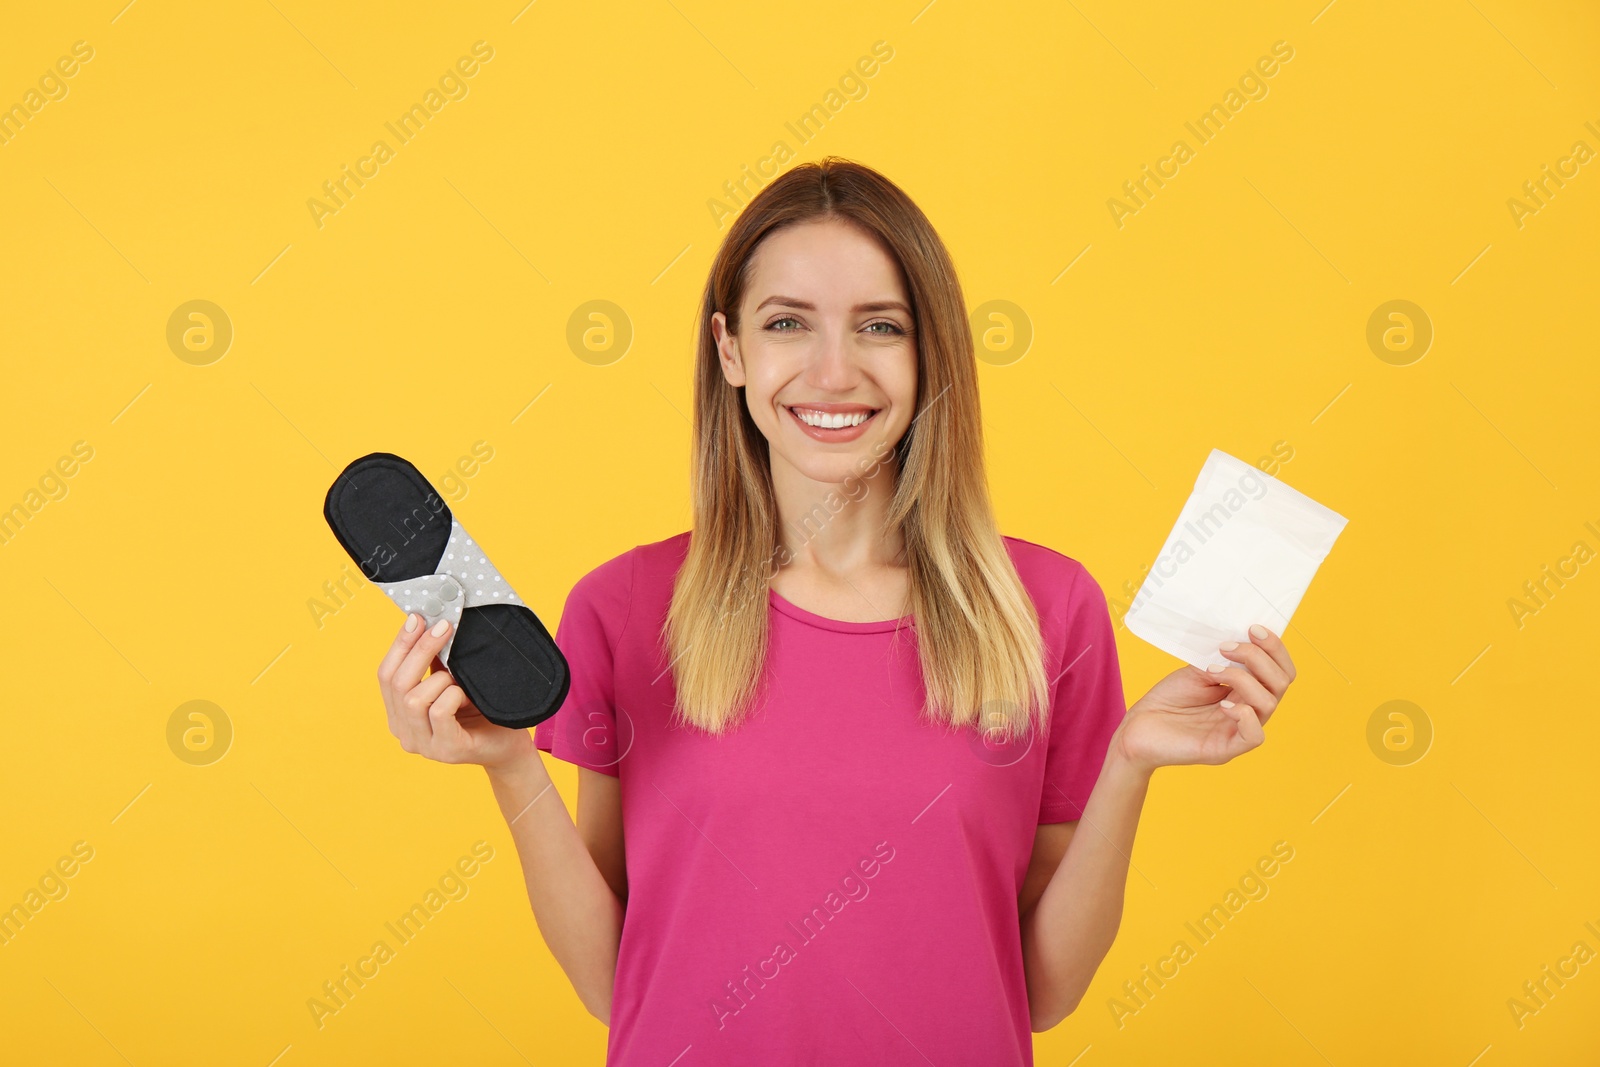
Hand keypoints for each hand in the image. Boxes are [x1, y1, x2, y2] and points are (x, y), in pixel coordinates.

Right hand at [376, 615, 535, 769]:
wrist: (508, 744)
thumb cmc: (480, 710)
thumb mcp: (453, 682)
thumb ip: (436, 662)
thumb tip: (429, 622)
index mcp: (399, 714)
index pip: (385, 675)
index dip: (400, 644)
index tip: (418, 618)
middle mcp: (405, 731)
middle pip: (397, 683)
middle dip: (420, 649)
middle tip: (445, 627)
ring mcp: (423, 745)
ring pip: (414, 699)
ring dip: (441, 680)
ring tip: (460, 681)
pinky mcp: (446, 750)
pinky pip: (439, 712)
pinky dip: (453, 695)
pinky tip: (466, 697)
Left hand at [1111, 625, 1296, 774]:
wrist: (1138, 726)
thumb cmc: (1169, 699)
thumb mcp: (1198, 669)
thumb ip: (1223, 658)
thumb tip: (1240, 637)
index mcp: (1247, 690)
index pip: (1280, 670)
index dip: (1274, 648)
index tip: (1252, 628)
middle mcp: (1250, 709)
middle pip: (1281, 683)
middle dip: (1258, 658)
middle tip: (1226, 647)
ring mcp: (1239, 730)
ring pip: (1268, 703)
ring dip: (1242, 679)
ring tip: (1212, 670)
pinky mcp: (1226, 750)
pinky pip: (1255, 735)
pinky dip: (1244, 715)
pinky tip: (1223, 705)